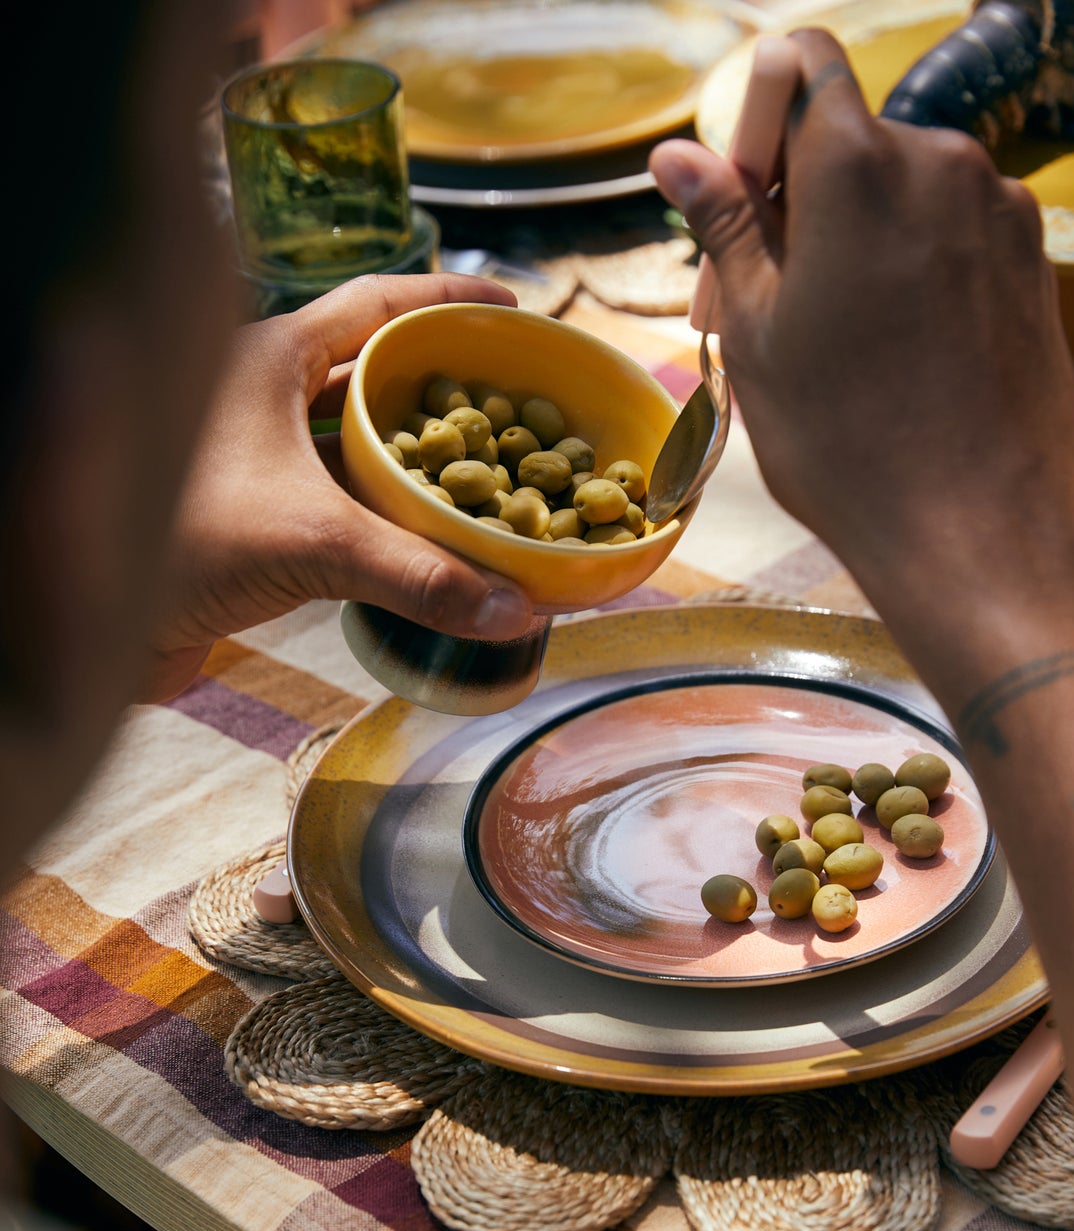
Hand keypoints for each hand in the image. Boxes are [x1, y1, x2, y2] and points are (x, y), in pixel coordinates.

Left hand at [148, 274, 532, 700]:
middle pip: (373, 373)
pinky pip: (340, 501)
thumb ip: (418, 573)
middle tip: (518, 404)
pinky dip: (388, 515)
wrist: (88, 620)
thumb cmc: (180, 541)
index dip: (447, 300)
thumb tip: (515, 607)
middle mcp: (260, 396)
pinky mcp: (256, 517)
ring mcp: (257, 458)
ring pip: (356, 444)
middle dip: (446, 389)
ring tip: (492, 474)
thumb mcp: (312, 541)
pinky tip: (431, 539)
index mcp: (268, 356)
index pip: (375, 303)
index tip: (512, 310)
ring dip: (419, 461)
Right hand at [650, 36, 1073, 655]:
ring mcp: (996, 208)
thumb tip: (679, 156)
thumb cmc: (850, 443)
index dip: (755, 119)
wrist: (975, 526)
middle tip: (752, 305)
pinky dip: (909, 266)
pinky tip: (888, 354)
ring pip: (899, 189)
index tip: (738, 201)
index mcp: (857, 167)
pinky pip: (949, 230)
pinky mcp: (1031, 256)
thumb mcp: (756, 332)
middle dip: (792, 200)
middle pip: (847, 137)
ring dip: (851, 240)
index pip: (799, 62)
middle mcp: (940, 162)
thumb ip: (725, 225)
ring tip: (822, 344)